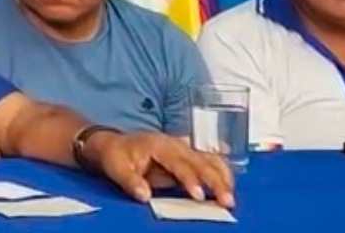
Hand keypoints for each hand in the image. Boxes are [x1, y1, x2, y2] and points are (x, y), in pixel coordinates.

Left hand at [87, 131, 234, 207]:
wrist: (113, 144)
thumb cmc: (116, 155)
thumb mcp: (116, 167)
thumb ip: (130, 181)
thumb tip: (144, 195)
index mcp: (159, 145)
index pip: (179, 163)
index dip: (190, 179)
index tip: (199, 195)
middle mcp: (175, 145)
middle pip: (201, 161)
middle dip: (216, 181)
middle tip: (227, 200)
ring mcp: (183, 149)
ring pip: (210, 160)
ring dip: (223, 177)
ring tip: (231, 196)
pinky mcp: (187, 156)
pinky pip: (209, 162)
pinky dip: (221, 173)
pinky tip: (229, 184)